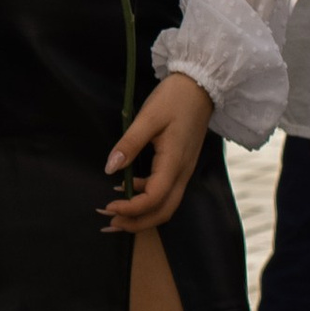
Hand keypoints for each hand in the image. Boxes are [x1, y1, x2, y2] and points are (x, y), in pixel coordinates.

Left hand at [100, 69, 209, 232]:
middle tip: (110, 223)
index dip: (132, 208)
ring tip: (115, 212)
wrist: (200, 86)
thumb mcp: (148, 117)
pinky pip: (166, 191)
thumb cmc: (174, 98)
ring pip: (166, 204)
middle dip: (137, 223)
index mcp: (175, 161)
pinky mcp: (181, 165)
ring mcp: (184, 170)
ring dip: (142, 214)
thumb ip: (129, 143)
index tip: (109, 206)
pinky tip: (127, 189)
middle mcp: (183, 172)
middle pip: (164, 211)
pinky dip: (146, 198)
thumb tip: (110, 168)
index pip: (155, 197)